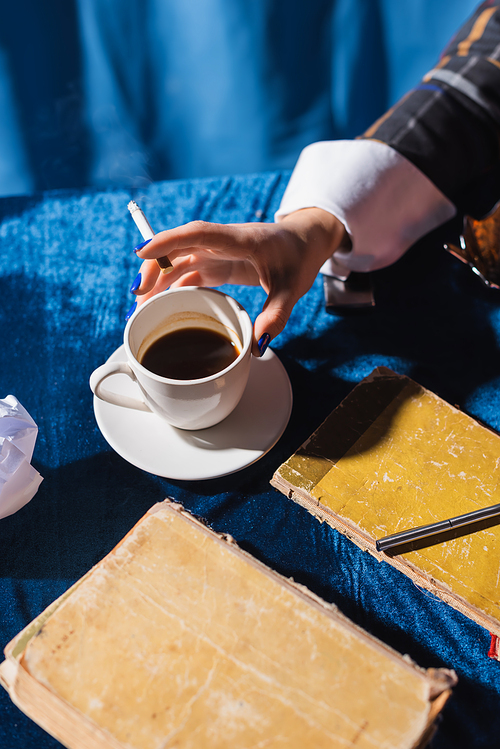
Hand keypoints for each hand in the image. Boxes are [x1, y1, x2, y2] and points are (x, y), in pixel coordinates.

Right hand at [133, 208, 346, 354]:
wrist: (307, 241)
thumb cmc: (300, 257)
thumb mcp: (293, 288)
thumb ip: (276, 315)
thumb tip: (257, 345)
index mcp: (240, 240)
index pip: (197, 234)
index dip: (168, 241)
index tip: (142, 251)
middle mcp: (223, 243)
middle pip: (180, 249)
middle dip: (155, 268)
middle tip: (138, 295)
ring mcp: (219, 252)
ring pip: (180, 262)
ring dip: (160, 280)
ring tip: (140, 306)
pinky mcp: (219, 263)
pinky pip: (190, 273)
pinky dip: (173, 287)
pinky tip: (160, 303)